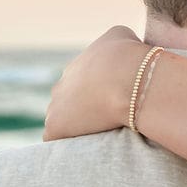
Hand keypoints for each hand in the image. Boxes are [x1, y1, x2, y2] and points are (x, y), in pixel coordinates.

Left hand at [44, 26, 145, 141]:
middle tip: (106, 123)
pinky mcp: (54, 126)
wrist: (128, 80)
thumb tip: (122, 50)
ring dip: (73, 128)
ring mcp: (55, 105)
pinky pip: (54, 138)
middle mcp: (61, 83)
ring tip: (95, 140)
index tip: (112, 106)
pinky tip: (80, 151)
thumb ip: (117, 42)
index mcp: (78, 66)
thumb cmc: (131, 59)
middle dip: (83, 112)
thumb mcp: (125, 36)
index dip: (97, 96)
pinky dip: (65, 143)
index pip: (82, 84)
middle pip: (68, 102)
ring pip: (59, 119)